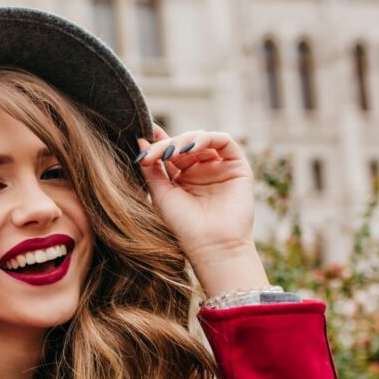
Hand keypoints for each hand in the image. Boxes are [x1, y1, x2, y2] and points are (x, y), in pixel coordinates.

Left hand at [134, 124, 256, 265]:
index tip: (142, 133)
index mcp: (181, 179)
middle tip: (153, 154)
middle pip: (183, 144)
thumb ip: (151, 168)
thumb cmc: (183, 226)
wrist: (211, 245)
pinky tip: (191, 147)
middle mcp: (200, 172)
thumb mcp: (160, 194)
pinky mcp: (237, 166)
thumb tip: (140, 141)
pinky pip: (224, 141)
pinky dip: (206, 139)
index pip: (169, 152)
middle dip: (166, 145)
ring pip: (201, 139)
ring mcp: (218, 168)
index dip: (157, 141)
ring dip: (184, 140)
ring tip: (171, 152)